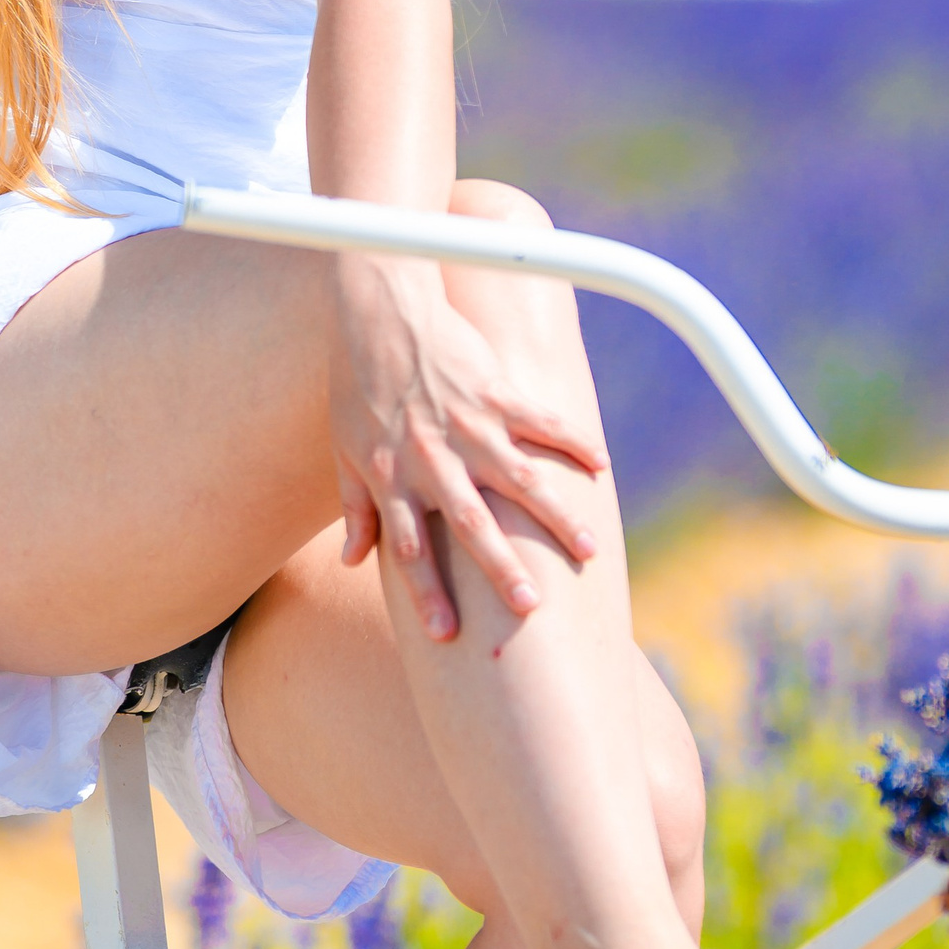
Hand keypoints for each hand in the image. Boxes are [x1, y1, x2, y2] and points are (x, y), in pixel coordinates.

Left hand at [328, 259, 606, 640]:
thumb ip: (356, 509)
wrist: (379, 312)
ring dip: (555, 516)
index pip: (409, 549)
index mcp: (393, 478)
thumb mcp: (345, 451)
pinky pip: (540, 422)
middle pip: (469, 524)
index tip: (446, 636)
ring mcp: (467, 426)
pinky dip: (573, 442)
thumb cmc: (358, 386)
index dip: (426, 593)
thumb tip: (353, 562)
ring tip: (587, 550)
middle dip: (499, 567)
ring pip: (518, 479)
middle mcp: (433, 460)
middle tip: (530, 607)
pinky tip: (603, 465)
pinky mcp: (495, 392)